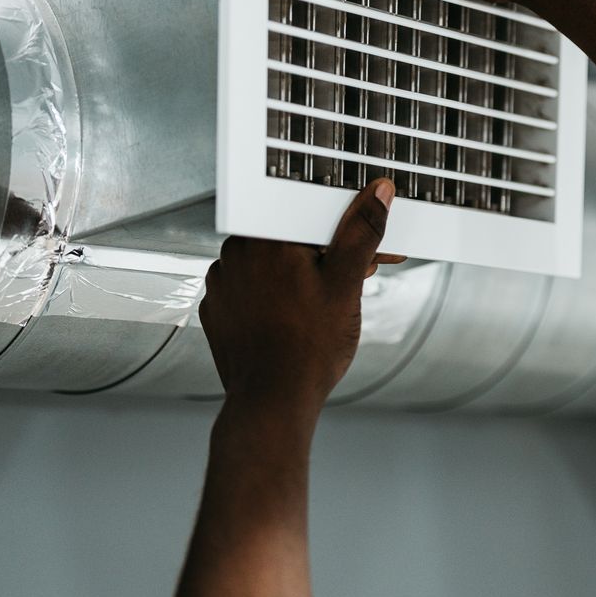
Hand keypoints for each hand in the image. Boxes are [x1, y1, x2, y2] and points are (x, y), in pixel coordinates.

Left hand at [200, 180, 394, 411]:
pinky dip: (274, 296)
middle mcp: (235, 252)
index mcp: (266, 237)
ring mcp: (222, 281)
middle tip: (356, 277)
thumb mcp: (346, 283)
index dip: (346, 229)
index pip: (311, 214)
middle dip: (326, 254)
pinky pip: (252, 288)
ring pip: (271, 263)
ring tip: (325, 304)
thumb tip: (377, 194)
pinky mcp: (217, 308)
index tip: (366, 248)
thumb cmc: (309, 348)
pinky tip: (295, 317)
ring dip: (300, 274)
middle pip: (290, 238)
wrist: (272, 402)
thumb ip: (360, 232)